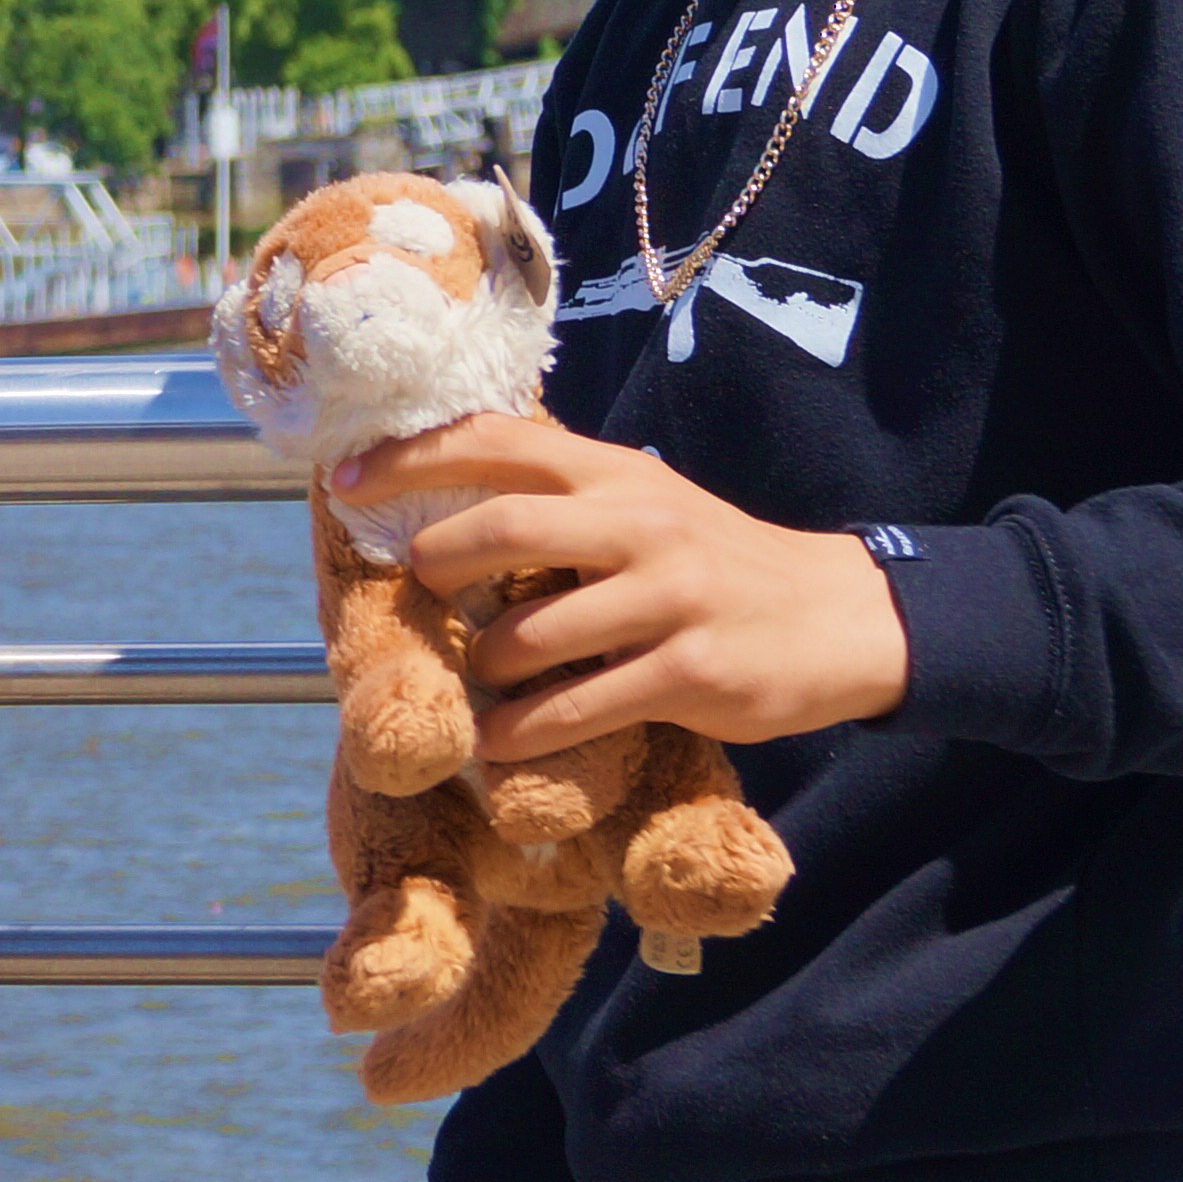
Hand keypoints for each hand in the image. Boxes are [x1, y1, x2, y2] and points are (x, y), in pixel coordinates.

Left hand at [337, 412, 907, 757]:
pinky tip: (500, 741)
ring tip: (474, 680)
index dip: (409, 458)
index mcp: (615, 473)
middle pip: (501, 528)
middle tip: (415, 590)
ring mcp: (668, 596)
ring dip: (483, 664)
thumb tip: (440, 503)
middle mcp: (639, 522)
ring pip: (531, 631)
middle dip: (436, 563)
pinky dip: (523, 730)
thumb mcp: (645, 505)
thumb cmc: (715, 564)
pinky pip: (579, 706)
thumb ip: (562, 501)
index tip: (342, 481)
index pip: (496, 440)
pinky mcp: (690, 671)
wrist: (840, 616)